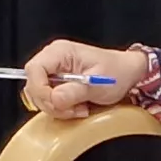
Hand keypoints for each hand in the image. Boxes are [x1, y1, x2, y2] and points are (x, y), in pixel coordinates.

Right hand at [19, 40, 152, 117]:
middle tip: (72, 109)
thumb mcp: (98, 84)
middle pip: (33, 84)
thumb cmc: (116, 72)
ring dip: (56, 107)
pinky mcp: (57, 82)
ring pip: (38, 94)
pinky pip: (47, 98)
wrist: (127, 73)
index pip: (34, 69)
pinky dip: (59, 107)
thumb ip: (75, 91)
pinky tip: (76, 107)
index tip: (56, 103)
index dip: (40, 89)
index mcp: (60, 51)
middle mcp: (53, 59)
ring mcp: (54, 71)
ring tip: (78, 108)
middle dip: (50, 102)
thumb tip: (55, 99)